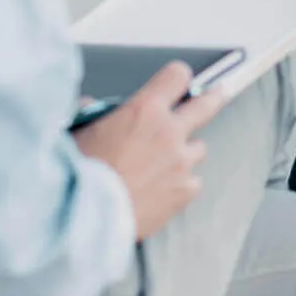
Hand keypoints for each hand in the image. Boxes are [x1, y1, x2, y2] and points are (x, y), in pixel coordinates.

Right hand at [73, 61, 225, 241]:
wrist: (81, 220)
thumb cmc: (77, 175)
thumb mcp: (78, 131)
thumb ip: (92, 113)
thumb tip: (90, 106)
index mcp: (145, 110)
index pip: (177, 76)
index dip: (176, 78)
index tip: (178, 82)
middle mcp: (170, 131)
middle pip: (206, 104)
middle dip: (213, 97)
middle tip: (218, 93)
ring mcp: (181, 161)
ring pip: (198, 148)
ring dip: (184, 152)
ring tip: (162, 165)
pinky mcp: (185, 190)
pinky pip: (193, 182)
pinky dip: (181, 185)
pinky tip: (161, 192)